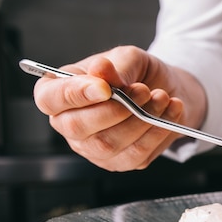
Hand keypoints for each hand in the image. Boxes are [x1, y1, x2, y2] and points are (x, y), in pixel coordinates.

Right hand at [32, 46, 205, 170]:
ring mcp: (94, 148)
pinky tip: (171, 112)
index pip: (50, 99)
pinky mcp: (121, 162)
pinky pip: (136, 154)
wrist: (167, 92)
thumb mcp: (128, 59)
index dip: (74, 95)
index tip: (104, 88)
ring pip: (109, 144)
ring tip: (162, 97)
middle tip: (144, 90)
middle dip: (115, 109)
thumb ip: (115, 66)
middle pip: (77, 127)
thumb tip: (101, 70)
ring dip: (141, 120)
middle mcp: (70, 125)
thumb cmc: (138, 74)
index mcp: (59, 93)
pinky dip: (158, 132)